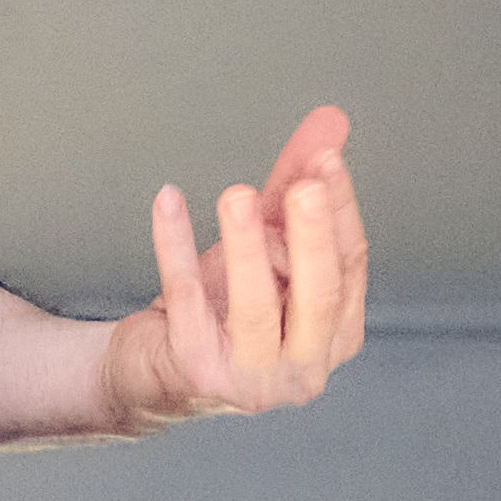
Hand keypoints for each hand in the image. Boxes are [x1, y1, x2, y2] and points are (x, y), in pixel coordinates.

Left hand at [97, 105, 367, 432]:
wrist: (151, 371)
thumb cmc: (219, 309)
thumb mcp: (262, 246)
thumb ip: (294, 187)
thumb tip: (331, 121)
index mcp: (335, 336)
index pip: (349, 266)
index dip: (340, 210)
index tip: (326, 158)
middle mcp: (305, 368)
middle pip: (319, 295)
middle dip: (313, 238)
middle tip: (303, 187)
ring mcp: (253, 380)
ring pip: (256, 307)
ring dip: (246, 248)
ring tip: (236, 194)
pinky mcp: (197, 373)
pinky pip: (187, 301)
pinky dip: (176, 246)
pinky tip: (168, 200)